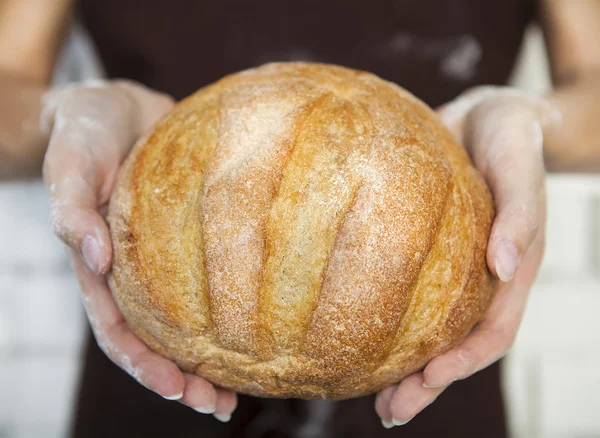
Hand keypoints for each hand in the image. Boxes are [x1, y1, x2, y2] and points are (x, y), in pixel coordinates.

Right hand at [42, 80, 236, 420]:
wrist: (122, 105)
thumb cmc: (86, 134)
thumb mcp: (69, 164)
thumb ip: (72, 210)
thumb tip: (94, 259)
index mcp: (102, 269)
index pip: (119, 331)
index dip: (144, 365)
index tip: (176, 389)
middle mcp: (137, 272)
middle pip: (158, 338)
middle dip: (183, 376)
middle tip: (217, 404)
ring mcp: (167, 257)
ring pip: (188, 317)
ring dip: (210, 355)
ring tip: (242, 386)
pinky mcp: (195, 234)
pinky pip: (215, 273)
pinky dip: (232, 303)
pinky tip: (262, 319)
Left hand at [376, 86, 561, 427]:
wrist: (488, 113)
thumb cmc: (511, 139)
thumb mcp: (518, 166)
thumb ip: (520, 214)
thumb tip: (503, 266)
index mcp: (510, 271)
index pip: (491, 333)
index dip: (464, 362)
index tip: (429, 380)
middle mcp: (479, 280)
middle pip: (455, 346)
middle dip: (427, 383)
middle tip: (389, 412)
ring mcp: (452, 270)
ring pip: (428, 328)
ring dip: (403, 366)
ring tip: (370, 395)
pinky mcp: (424, 250)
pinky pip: (404, 292)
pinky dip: (384, 319)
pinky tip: (352, 329)